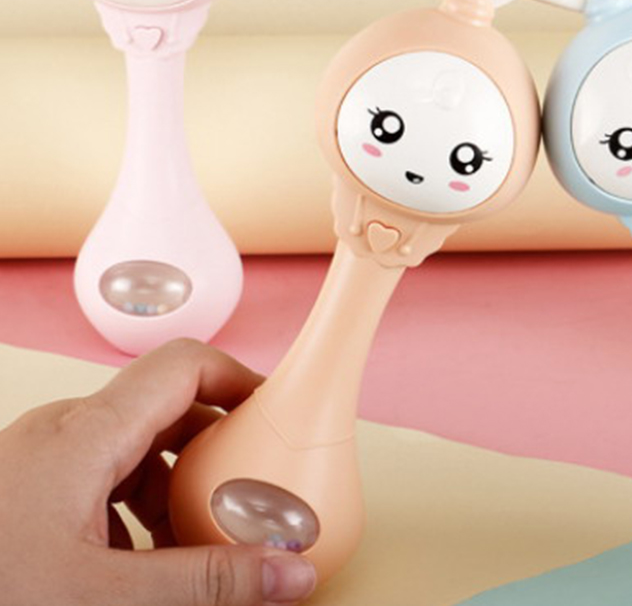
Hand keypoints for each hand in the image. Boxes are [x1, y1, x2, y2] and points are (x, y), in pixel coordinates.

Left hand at [0, 338, 316, 605]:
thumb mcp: (105, 599)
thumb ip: (207, 584)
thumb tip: (290, 573)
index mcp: (86, 434)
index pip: (185, 365)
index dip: (242, 381)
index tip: (281, 416)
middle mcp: (63, 433)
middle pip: (166, 409)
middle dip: (218, 450)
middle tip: (252, 494)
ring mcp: (40, 462)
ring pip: (134, 448)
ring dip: (177, 489)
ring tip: (200, 545)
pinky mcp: (26, 492)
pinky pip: (101, 480)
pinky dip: (137, 512)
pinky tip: (141, 567)